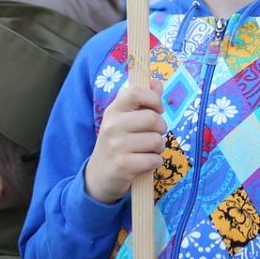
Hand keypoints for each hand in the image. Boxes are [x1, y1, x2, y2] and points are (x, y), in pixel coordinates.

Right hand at [84, 78, 164, 204]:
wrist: (98, 176)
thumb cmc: (117, 144)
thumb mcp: (123, 120)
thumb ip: (142, 101)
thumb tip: (157, 82)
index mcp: (113, 110)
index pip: (135, 92)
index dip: (153, 99)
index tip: (158, 109)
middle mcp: (112, 125)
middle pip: (153, 118)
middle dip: (161, 129)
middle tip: (155, 135)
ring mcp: (116, 146)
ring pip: (156, 140)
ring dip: (158, 148)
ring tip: (148, 151)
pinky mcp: (122, 165)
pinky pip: (153, 160)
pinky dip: (155, 163)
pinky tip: (146, 164)